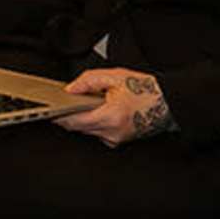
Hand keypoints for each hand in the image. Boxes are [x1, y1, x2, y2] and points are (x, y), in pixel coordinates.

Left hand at [54, 67, 170, 145]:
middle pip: (78, 128)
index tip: (51, 110)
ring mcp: (115, 139)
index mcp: (110, 116)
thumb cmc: (146, 89)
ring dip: (84, 119)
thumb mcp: (115, 76)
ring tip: (95, 103)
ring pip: (87, 131)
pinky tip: (103, 112)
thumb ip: (88, 80)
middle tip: (71, 101)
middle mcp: (111, 132)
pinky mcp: (118, 142)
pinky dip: (96, 123)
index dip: (60, 116)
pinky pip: (98, 134)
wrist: (167, 102)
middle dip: (72, 115)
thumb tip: (70, 89)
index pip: (74, 121)